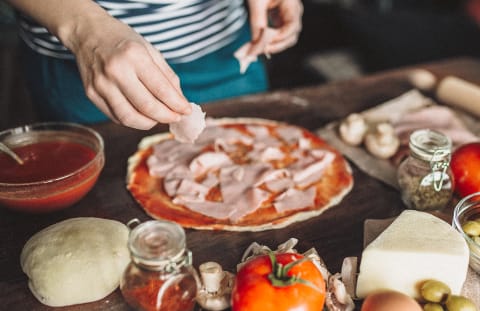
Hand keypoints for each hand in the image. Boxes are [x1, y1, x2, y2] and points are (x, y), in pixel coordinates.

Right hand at [65, 12, 190, 129]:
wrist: (86, 32)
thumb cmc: (122, 39)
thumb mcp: (150, 50)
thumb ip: (167, 76)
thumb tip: (180, 102)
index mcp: (134, 55)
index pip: (161, 89)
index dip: (177, 104)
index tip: (187, 111)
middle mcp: (115, 70)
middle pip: (146, 107)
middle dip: (166, 116)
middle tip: (176, 118)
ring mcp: (101, 84)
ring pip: (129, 118)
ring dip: (149, 123)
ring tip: (159, 118)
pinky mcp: (91, 94)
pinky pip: (116, 116)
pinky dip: (133, 120)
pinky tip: (142, 115)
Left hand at [247, 0, 302, 53]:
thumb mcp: (257, 1)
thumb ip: (257, 21)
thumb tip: (255, 43)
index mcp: (292, 3)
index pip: (292, 26)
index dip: (280, 37)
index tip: (266, 43)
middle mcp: (293, 11)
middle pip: (291, 35)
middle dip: (277, 45)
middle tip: (261, 50)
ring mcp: (288, 16)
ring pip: (286, 38)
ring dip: (273, 45)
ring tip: (259, 49)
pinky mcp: (280, 19)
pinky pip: (278, 34)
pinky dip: (270, 41)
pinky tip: (260, 44)